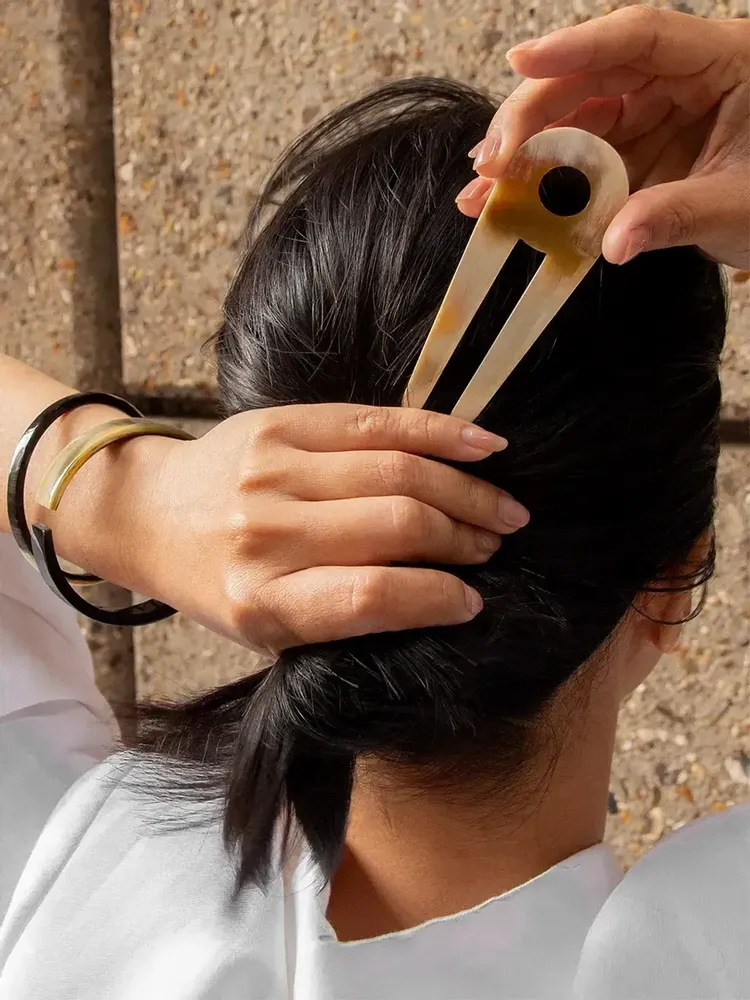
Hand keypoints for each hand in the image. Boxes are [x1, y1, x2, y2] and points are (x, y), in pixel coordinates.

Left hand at [119, 405, 527, 652]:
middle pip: (396, 526)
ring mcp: (273, 470)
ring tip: (501, 509)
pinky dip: (438, 433)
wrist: (152, 514)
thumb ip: (341, 618)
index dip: (438, 598)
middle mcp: (266, 534)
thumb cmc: (217, 582)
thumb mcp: (267, 626)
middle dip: (464, 538)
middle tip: (496, 544)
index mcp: (261, 602)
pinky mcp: (281, 423)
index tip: (472, 599)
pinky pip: (377, 421)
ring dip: (465, 491)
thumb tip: (444, 595)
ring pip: (397, 470)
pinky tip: (481, 447)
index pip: (372, 599)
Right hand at [457, 7, 749, 268]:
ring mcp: (653, 114)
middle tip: (494, 157)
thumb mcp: (736, 208)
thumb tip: (613, 243)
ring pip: (576, 116)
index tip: (522, 60)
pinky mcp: (636, 150)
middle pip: (591, 76)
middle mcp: (680, 79)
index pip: (642, 36)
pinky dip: (544, 181)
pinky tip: (507, 198)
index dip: (577, 45)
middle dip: (532, 114)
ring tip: (485, 185)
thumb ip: (674, 217)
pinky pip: (581, 159)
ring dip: (526, 151)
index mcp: (723, 62)